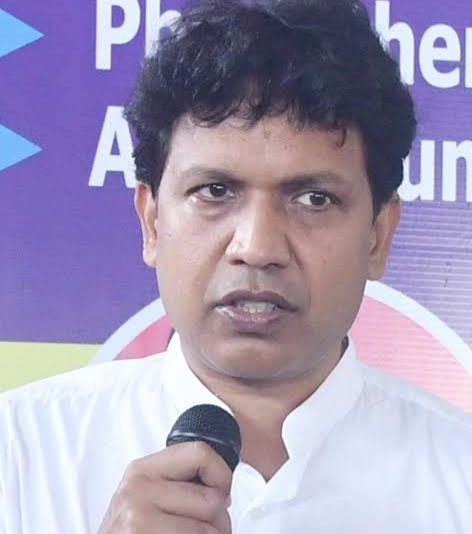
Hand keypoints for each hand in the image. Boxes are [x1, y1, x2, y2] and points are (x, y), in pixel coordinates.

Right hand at [98, 441, 232, 532]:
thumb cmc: (131, 533)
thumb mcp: (145, 498)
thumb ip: (176, 484)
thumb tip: (223, 490)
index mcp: (141, 470)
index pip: (200, 452)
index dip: (221, 476)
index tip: (221, 495)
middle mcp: (137, 489)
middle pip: (212, 498)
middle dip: (219, 520)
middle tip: (202, 529)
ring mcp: (138, 517)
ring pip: (210, 529)